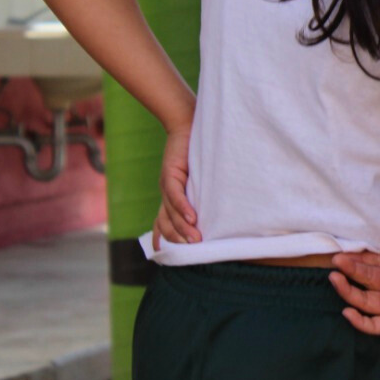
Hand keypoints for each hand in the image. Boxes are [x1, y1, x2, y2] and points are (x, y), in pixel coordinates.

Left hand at [151, 125, 198, 248]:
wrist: (186, 123)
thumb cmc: (197, 149)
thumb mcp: (198, 176)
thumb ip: (200, 192)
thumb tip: (217, 207)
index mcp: (171, 196)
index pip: (162, 223)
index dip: (162, 239)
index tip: (164, 255)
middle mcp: (166, 193)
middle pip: (165, 223)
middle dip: (178, 239)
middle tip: (194, 250)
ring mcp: (166, 184)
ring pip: (170, 213)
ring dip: (183, 228)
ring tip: (196, 239)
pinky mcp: (170, 173)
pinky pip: (174, 195)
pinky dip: (183, 208)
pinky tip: (192, 218)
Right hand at [331, 231, 379, 338]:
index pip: (374, 262)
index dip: (360, 256)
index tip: (344, 248)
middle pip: (366, 278)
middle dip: (350, 269)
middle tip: (336, 261)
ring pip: (363, 299)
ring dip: (348, 291)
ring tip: (335, 280)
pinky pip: (373, 325)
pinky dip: (359, 321)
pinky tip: (347, 312)